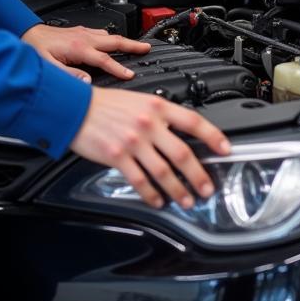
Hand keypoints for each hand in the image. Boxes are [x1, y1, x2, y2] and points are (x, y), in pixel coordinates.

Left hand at [22, 23, 150, 82]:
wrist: (27, 33)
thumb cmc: (35, 50)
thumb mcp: (49, 67)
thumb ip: (69, 75)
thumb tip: (87, 82)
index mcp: (78, 47)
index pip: (104, 60)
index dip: (118, 68)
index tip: (130, 75)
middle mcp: (84, 38)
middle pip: (114, 41)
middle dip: (132, 45)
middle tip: (147, 48)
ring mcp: (83, 33)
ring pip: (109, 36)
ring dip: (124, 41)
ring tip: (136, 46)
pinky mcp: (80, 31)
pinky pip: (101, 33)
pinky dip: (112, 38)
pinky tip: (113, 41)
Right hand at [70, 88, 230, 208]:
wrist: (75, 108)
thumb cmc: (105, 104)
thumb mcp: (138, 99)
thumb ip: (159, 114)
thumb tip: (180, 131)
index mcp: (156, 106)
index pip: (193, 121)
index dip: (213, 136)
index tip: (225, 149)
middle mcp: (148, 123)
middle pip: (182, 154)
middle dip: (199, 176)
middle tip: (207, 188)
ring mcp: (133, 141)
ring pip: (164, 172)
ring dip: (178, 190)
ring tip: (186, 200)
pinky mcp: (118, 156)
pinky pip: (141, 181)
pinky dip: (151, 195)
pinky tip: (157, 201)